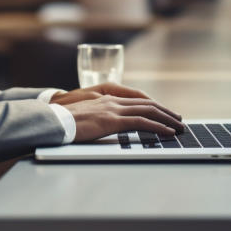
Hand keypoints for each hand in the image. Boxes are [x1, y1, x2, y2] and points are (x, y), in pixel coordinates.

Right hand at [52, 84, 182, 141]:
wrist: (51, 119)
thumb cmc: (62, 120)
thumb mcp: (82, 115)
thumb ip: (96, 116)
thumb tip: (102, 124)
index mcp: (106, 98)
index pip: (136, 100)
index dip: (153, 106)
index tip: (164, 113)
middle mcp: (112, 100)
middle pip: (146, 104)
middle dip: (165, 111)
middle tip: (178, 119)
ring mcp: (113, 109)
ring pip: (148, 111)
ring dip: (167, 119)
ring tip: (179, 127)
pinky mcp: (112, 120)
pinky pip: (142, 123)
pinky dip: (158, 127)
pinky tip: (168, 132)